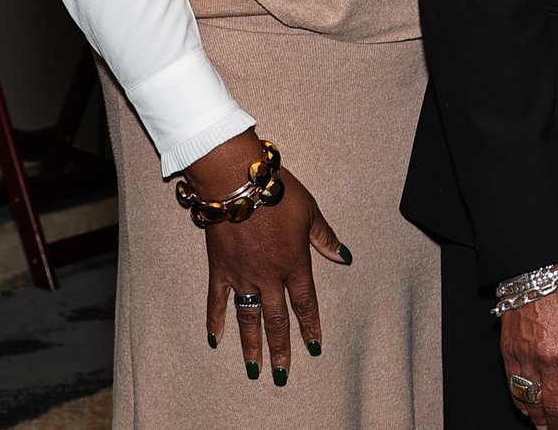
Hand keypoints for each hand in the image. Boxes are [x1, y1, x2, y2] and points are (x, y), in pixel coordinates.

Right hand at [193, 133, 348, 386]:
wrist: (238, 182)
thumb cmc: (278, 192)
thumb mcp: (311, 211)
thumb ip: (324, 238)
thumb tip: (343, 255)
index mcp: (294, 264)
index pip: (305, 303)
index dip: (310, 326)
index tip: (314, 347)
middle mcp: (269, 277)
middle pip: (276, 320)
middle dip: (281, 348)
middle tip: (282, 374)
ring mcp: (242, 277)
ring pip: (248, 318)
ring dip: (251, 345)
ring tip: (254, 369)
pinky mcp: (220, 270)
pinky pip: (216, 301)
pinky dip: (214, 320)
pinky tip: (215, 339)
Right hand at [500, 279, 557, 428]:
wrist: (540, 273)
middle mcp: (551, 360)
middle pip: (555, 407)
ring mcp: (528, 358)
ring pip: (532, 402)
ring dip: (540, 420)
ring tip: (547, 427)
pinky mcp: (510, 354)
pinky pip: (515, 387)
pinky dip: (521, 403)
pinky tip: (529, 410)